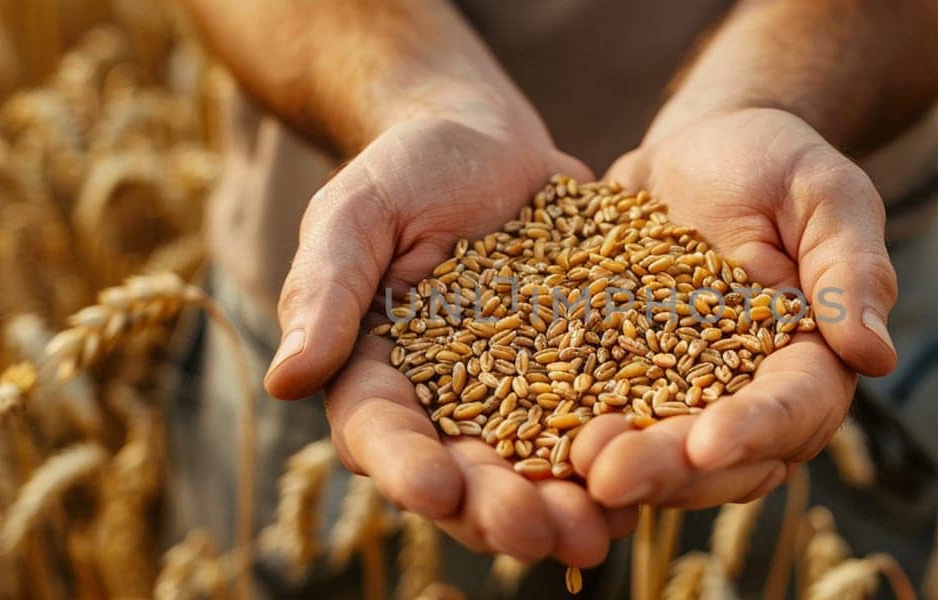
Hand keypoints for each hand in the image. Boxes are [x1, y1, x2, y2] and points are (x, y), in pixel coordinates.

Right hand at [266, 114, 632, 564]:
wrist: (489, 138)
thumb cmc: (406, 168)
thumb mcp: (356, 212)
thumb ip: (325, 291)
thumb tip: (285, 382)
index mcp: (373, 376)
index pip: (381, 435)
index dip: (407, 469)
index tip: (436, 491)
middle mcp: (443, 405)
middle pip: (464, 476)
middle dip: (497, 513)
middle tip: (536, 536)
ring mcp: (515, 399)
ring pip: (534, 471)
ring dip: (563, 509)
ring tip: (599, 534)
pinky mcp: (580, 377)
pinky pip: (598, 427)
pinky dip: (618, 459)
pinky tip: (652, 480)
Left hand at [573, 107, 898, 507]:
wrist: (701, 148)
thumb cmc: (778, 163)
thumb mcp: (826, 195)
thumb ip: (851, 271)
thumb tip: (874, 356)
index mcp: (813, 360)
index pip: (794, 408)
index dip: (753, 430)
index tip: (708, 446)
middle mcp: (751, 396)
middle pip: (722, 459)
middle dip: (669, 473)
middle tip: (609, 475)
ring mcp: (687, 399)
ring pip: (662, 460)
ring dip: (621, 470)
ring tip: (571, 466)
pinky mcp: (626, 385)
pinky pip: (604, 423)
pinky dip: (572, 441)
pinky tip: (532, 447)